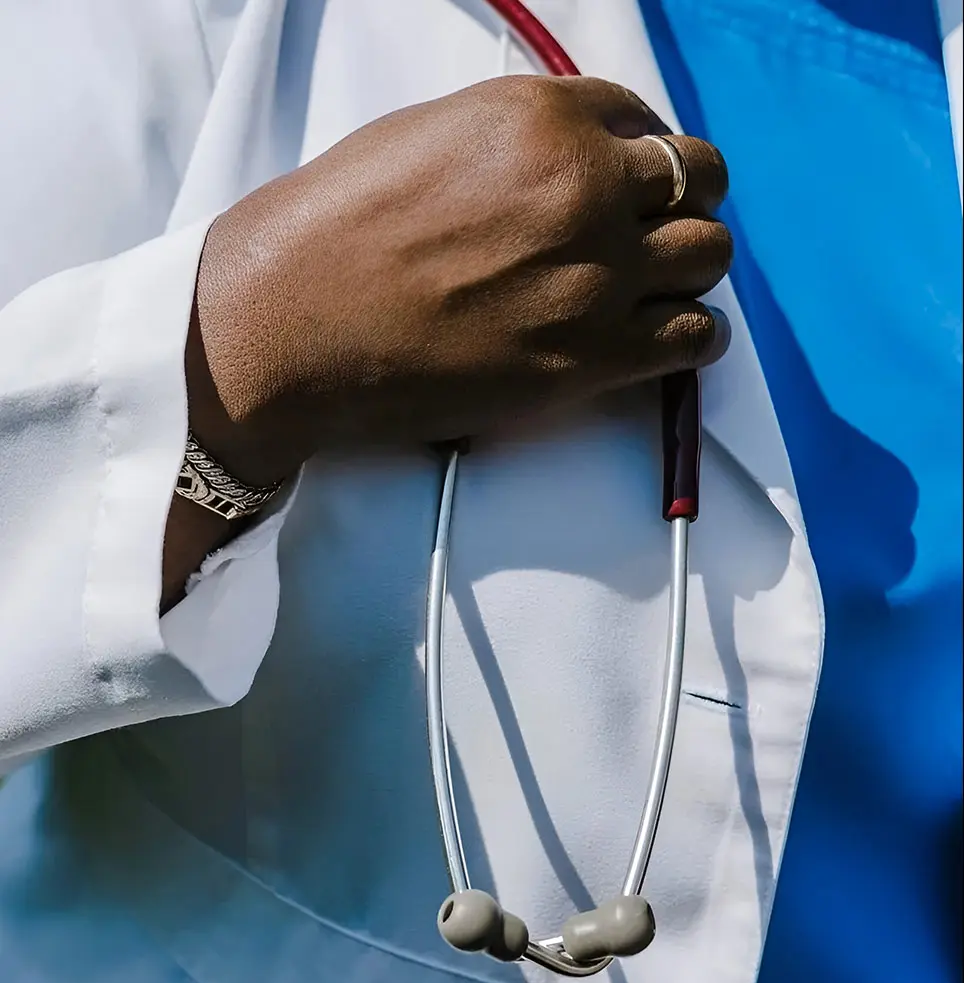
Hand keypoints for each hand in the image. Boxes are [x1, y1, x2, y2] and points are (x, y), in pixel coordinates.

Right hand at [187, 75, 732, 485]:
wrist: (291, 327)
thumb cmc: (331, 231)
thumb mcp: (423, 138)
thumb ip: (510, 143)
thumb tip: (552, 162)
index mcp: (540, 119)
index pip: (641, 117)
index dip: (640, 152)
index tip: (632, 181)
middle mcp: (584, 188)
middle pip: (697, 179)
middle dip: (682, 200)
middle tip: (652, 231)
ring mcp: (595, 276)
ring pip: (708, 257)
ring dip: (689, 267)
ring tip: (657, 288)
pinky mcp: (590, 358)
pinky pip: (696, 337)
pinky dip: (693, 334)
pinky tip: (665, 336)